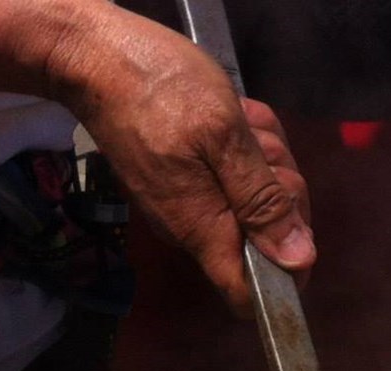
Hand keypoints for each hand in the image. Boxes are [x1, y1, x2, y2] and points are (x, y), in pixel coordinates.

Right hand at [49, 8, 314, 313]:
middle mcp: (200, 227)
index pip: (252, 296)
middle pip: (272, 240)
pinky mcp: (193, 178)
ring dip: (266, 157)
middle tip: (258, 144)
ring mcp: (196, 202)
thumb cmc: (158, 89)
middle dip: (284, 188)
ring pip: (263, 199)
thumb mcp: (223, 137)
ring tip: (239, 120)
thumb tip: (296, 262)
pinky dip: (247, 145)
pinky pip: (240, 174)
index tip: (296, 225)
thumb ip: (260, 200)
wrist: (94, 54)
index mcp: (207, 230)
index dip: (288, 276)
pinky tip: (232, 115)